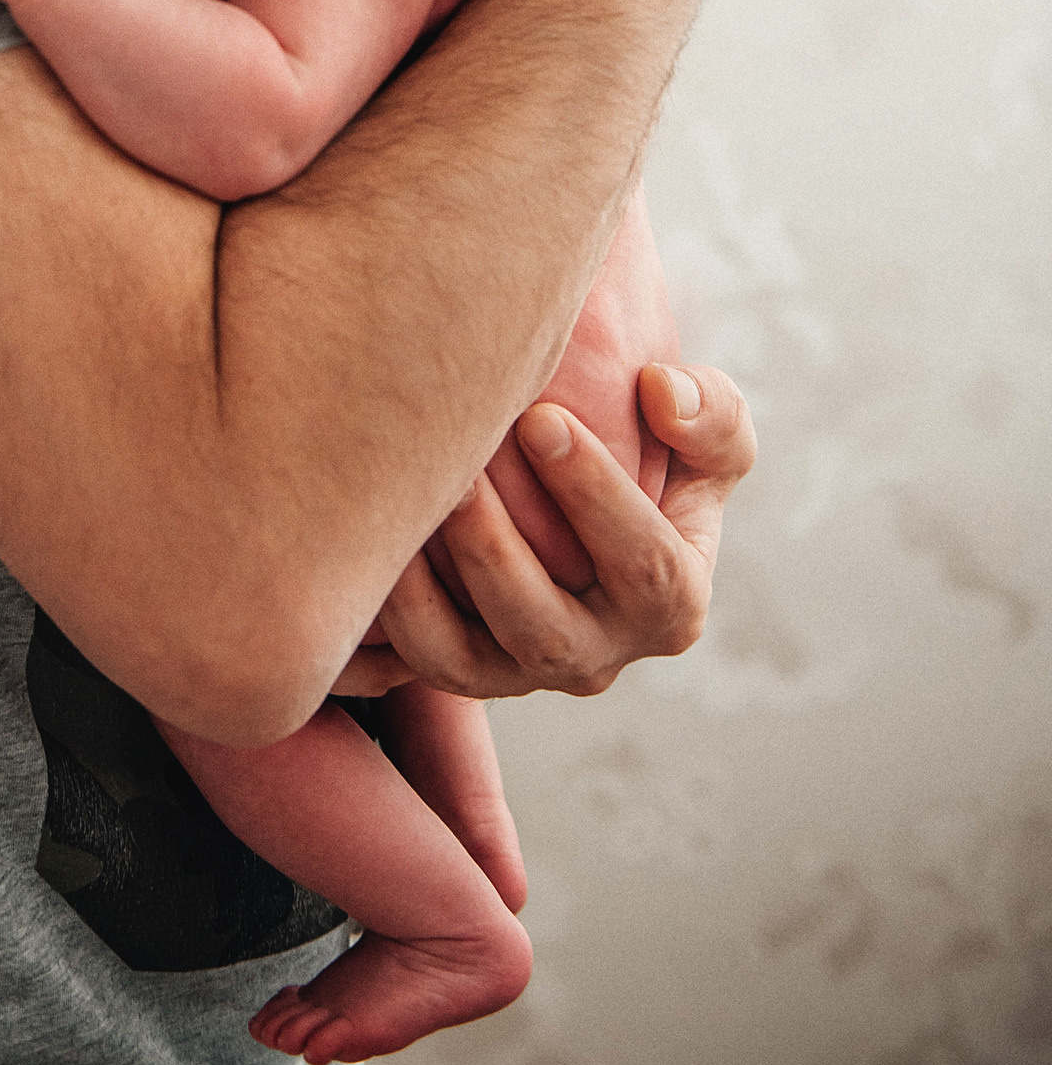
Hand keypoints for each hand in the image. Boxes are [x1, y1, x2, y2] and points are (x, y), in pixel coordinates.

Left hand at [330, 362, 754, 701]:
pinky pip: (410, 662)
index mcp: (671, 606)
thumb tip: (660, 394)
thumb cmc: (648, 442)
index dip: (596, 497)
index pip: (647, 568)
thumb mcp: (706, 429)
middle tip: (459, 468)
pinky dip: (382, 614)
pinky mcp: (455, 669)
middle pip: (547, 631)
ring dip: (428, 591)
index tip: (543, 418)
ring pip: (467, 662)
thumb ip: (710, 414)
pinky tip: (355, 541)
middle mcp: (596, 655)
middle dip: (498, 551)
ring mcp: (517, 670)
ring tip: (400, 506)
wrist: (568, 484)